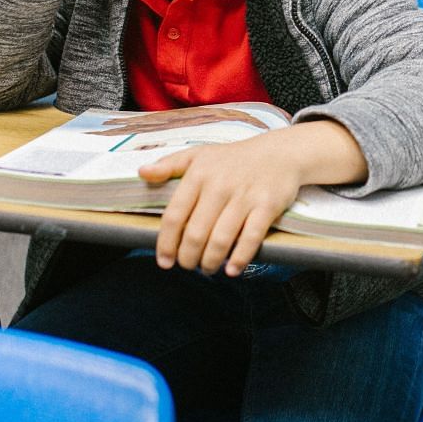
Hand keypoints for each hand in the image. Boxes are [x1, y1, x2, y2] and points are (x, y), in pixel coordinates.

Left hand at [139, 134, 306, 275]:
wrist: (280, 152)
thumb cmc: (234, 158)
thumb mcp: (199, 154)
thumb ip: (169, 164)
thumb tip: (142, 173)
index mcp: (198, 174)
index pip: (174, 216)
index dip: (166, 243)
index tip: (164, 261)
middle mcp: (219, 185)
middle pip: (195, 233)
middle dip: (188, 258)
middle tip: (188, 266)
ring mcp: (244, 196)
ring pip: (220, 239)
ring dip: (210, 261)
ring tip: (208, 269)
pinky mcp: (267, 206)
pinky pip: (250, 238)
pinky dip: (240, 258)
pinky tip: (232, 269)